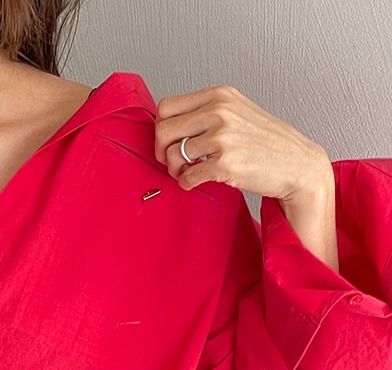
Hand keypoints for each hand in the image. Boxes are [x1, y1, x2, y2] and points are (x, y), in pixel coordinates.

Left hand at [153, 85, 331, 202]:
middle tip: (173, 161)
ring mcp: (223, 137)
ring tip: (188, 172)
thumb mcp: (238, 112)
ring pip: (172, 154)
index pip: (167, 107)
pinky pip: (187, 177)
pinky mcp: (225, 164)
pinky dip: (187, 183)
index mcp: (219, 96)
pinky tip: (197, 181)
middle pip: (163, 130)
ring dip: (175, 169)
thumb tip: (170, 123)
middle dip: (162, 150)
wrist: (297, 164)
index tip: (169, 141)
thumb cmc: (267, 142)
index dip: (162, 127)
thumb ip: (207, 112)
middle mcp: (219, 112)